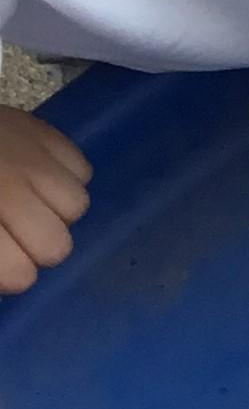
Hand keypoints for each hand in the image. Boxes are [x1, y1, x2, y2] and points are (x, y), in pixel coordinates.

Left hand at [0, 108, 91, 294]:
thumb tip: (10, 272)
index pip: (21, 275)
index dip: (12, 271)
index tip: (2, 258)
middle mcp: (8, 190)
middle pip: (56, 246)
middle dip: (39, 244)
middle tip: (18, 227)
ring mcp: (30, 159)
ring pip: (76, 205)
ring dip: (58, 208)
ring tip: (33, 196)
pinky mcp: (46, 133)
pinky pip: (82, 170)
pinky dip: (68, 174)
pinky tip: (41, 172)